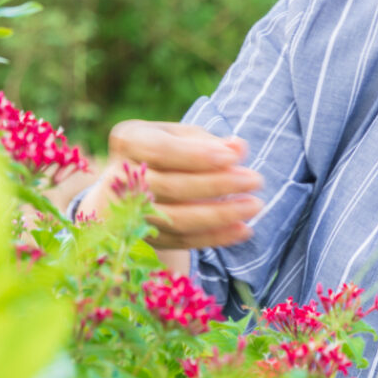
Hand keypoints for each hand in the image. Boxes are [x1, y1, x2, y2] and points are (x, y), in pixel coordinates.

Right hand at [77, 120, 262, 250]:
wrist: (133, 186)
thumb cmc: (167, 151)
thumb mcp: (183, 136)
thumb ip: (209, 141)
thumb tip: (238, 147)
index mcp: (129, 141)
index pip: (161, 150)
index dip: (198, 156)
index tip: (235, 157)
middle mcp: (120, 179)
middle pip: (172, 186)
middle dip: (219, 184)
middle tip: (256, 180)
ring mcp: (129, 214)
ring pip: (177, 219)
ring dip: (221, 215)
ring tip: (255, 206)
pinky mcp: (143, 239)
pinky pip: (182, 241)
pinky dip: (215, 237)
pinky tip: (243, 230)